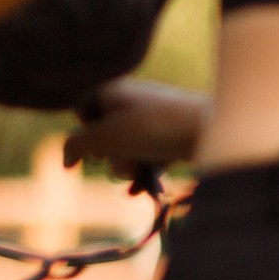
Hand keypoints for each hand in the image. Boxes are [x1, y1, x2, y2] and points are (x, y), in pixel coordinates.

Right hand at [64, 79, 209, 172]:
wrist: (211, 130)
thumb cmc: (154, 127)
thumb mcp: (106, 136)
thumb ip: (76, 145)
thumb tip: (67, 161)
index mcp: (113, 89)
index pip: (80, 109)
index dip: (84, 129)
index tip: (96, 138)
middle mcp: (131, 102)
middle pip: (100, 137)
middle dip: (107, 154)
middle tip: (123, 152)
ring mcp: (150, 122)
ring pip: (122, 151)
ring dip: (126, 165)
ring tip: (141, 167)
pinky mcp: (167, 140)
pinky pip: (143, 160)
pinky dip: (142, 173)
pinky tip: (141, 190)